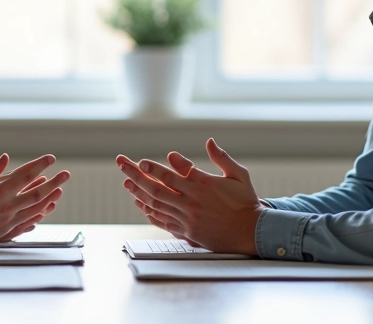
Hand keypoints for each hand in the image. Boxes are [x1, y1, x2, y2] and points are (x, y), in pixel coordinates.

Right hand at [0, 154, 70, 249]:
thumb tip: (6, 157)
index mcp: (0, 191)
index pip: (25, 174)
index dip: (40, 164)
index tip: (51, 158)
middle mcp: (8, 205)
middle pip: (37, 192)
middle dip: (54, 182)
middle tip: (66, 174)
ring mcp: (10, 219)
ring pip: (36, 208)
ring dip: (50, 198)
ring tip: (60, 190)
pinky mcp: (8, 230)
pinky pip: (29, 222)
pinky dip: (39, 215)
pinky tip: (47, 209)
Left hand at [116, 138, 262, 254]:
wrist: (251, 232)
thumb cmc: (246, 202)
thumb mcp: (239, 175)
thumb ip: (222, 158)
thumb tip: (210, 140)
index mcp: (203, 185)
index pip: (172, 175)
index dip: (155, 168)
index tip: (142, 162)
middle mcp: (192, 202)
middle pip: (157, 188)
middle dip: (136, 175)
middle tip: (122, 164)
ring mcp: (187, 218)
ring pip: (156, 204)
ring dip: (138, 192)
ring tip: (126, 183)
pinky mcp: (187, 232)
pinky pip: (163, 221)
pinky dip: (149, 212)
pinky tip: (140, 204)